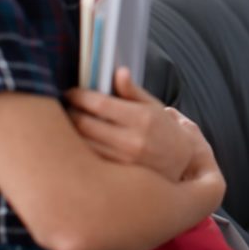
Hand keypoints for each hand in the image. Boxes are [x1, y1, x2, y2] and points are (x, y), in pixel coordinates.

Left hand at [64, 67, 201, 180]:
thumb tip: (118, 71)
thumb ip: (132, 90)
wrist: (182, 164)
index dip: (79, 96)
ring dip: (71, 133)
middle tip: (65, 106)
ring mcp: (124, 162)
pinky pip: (89, 161)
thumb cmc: (164, 130)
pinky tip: (76, 142)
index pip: (100, 104)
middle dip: (70, 113)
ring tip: (68, 123)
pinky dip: (78, 150)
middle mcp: (132, 141)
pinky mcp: (117, 178)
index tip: (70, 92)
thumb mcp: (153, 106)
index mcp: (141, 118)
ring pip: (83, 145)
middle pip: (85, 125)